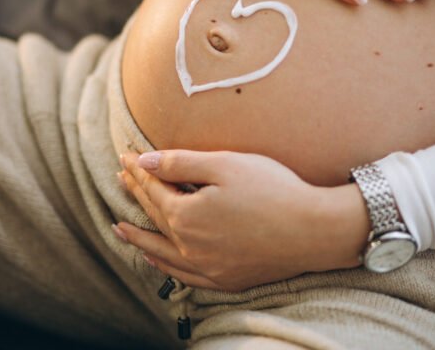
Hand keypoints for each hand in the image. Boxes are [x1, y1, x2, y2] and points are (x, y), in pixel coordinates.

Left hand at [114, 150, 369, 291]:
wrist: (315, 230)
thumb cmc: (273, 190)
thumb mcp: (224, 165)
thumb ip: (179, 164)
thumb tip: (143, 162)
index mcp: (186, 216)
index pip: (154, 188)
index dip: (139, 170)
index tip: (126, 155)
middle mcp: (190, 247)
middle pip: (156, 216)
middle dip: (137, 194)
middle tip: (121, 178)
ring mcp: (208, 268)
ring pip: (162, 252)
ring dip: (140, 238)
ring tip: (119, 229)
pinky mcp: (226, 279)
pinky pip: (184, 276)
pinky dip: (165, 267)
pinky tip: (157, 261)